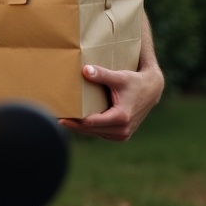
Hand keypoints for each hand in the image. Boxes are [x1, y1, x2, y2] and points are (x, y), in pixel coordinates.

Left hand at [61, 15, 163, 140]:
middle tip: (54, 119)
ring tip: (62, 120)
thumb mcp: (119, 77)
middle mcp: (122, 129)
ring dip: (80, 128)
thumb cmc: (134, 82)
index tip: (60, 118)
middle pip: (90, 130)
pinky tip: (76, 122)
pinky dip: (89, 128)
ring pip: (94, 133)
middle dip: (73, 125)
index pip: (91, 123)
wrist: (151, 90)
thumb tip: (85, 70)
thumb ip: (102, 74)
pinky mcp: (121, 135)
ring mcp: (122, 134)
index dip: (75, 121)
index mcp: (121, 117)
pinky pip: (100, 132)